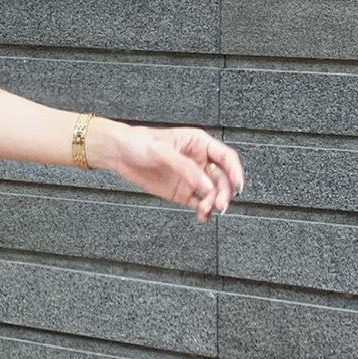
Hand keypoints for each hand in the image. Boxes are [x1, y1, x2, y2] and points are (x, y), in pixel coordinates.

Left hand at [94, 118, 243, 222]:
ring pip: (212, 193)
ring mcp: (191, 178)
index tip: (238, 185)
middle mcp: (198, 161)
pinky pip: (199, 203)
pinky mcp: (182, 192)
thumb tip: (205, 185)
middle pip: (222, 178)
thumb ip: (185, 168)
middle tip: (220, 204)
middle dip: (224, 192)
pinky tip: (203, 216)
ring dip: (214, 203)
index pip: (226, 157)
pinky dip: (204, 211)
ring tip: (206, 210)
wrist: (119, 153)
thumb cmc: (138, 142)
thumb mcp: (162, 151)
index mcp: (199, 144)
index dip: (235, 171)